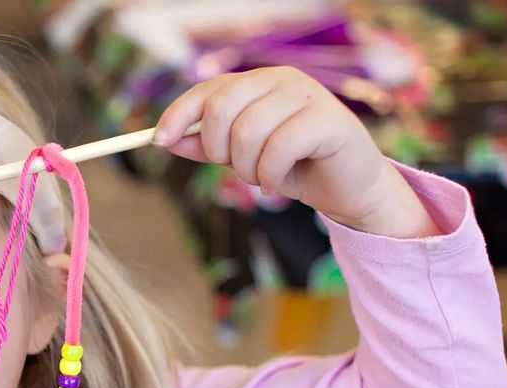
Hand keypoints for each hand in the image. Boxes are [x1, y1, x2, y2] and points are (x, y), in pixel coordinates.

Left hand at [154, 67, 436, 237]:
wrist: (346, 188)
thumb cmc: (293, 168)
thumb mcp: (242, 159)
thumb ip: (207, 147)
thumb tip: (167, 140)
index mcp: (259, 83)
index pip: (209, 90)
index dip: (179, 114)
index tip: (159, 141)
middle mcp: (283, 80)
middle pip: (221, 108)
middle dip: (217, 149)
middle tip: (234, 170)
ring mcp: (308, 95)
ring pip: (247, 131)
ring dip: (246, 169)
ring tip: (262, 177)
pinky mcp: (329, 119)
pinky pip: (278, 148)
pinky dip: (269, 176)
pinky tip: (277, 184)